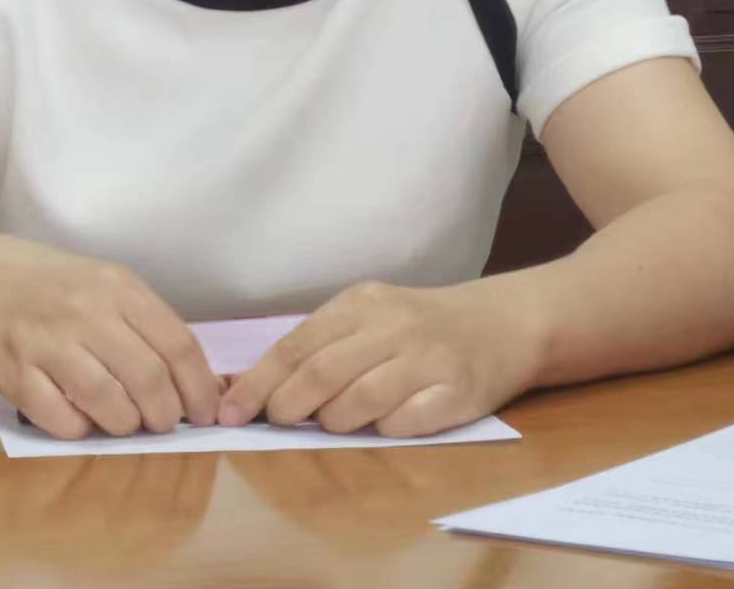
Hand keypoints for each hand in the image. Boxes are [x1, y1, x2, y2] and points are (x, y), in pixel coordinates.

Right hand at [0, 234, 220, 439]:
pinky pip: (62, 419)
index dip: (199, 388)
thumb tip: (205, 383)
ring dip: (127, 424)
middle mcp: (85, 311)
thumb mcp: (108, 287)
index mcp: (118, 287)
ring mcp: (47, 342)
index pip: (177, 344)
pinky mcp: (14, 373)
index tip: (206, 413)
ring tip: (126, 421)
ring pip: (109, 403)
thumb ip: (152, 328)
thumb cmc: (57, 289)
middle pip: (148, 379)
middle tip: (164, 423)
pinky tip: (83, 418)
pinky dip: (81, 429)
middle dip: (166, 414)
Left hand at [217, 279, 539, 435]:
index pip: (296, 346)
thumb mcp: (370, 317)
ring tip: (333, 422)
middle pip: (322, 374)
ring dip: (334, 421)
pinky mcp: (458, 391)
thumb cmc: (421, 326)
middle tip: (277, 423)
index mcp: (361, 303)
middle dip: (288, 406)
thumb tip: (254, 387)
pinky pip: (406, 422)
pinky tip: (384, 425)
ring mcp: (427, 358)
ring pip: (360, 400)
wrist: (503, 323)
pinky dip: (385, 430)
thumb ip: (322, 346)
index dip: (258, 383)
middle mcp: (393, 326)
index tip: (230, 412)